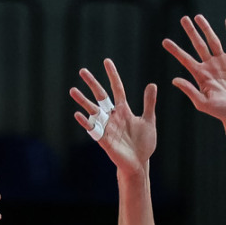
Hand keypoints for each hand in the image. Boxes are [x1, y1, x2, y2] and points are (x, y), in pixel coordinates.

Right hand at [70, 59, 156, 176]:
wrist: (140, 163)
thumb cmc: (143, 143)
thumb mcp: (149, 120)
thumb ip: (149, 103)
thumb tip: (152, 84)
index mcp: (123, 110)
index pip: (117, 89)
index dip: (112, 75)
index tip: (106, 61)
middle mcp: (113, 116)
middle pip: (101, 96)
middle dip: (92, 84)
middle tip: (82, 71)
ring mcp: (107, 127)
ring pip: (93, 111)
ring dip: (83, 101)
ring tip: (73, 90)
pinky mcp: (104, 140)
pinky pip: (93, 130)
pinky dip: (85, 122)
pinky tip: (77, 114)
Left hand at [164, 14, 225, 122]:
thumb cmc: (219, 111)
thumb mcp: (202, 103)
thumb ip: (189, 90)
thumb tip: (174, 80)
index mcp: (200, 75)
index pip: (185, 59)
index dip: (175, 50)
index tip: (165, 41)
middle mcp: (209, 66)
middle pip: (198, 45)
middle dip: (191, 32)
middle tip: (183, 19)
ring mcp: (222, 62)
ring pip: (213, 41)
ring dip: (206, 28)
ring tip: (198, 17)